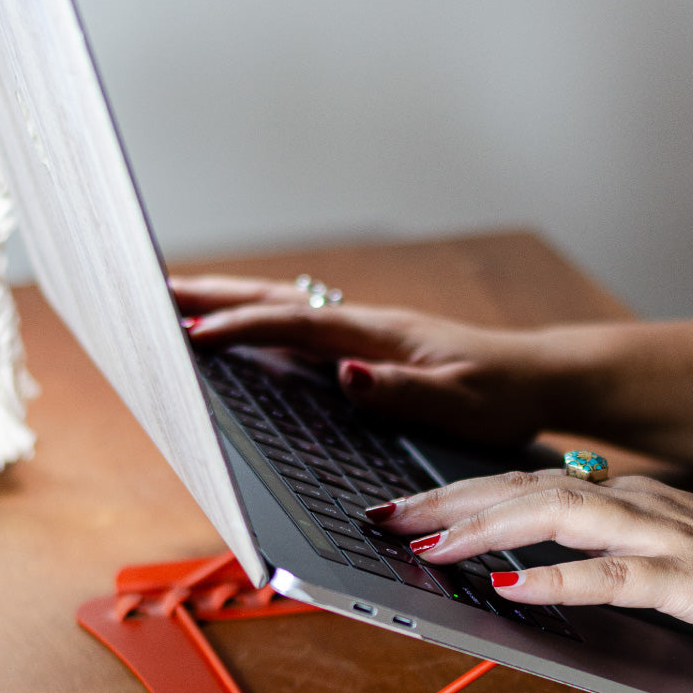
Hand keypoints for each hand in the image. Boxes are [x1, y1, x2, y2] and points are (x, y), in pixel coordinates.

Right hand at [170, 274, 572, 445]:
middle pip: (280, 300)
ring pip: (288, 306)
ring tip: (181, 301)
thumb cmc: (503, 394)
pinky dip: (265, 319)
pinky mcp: (373, 345)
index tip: (191, 329)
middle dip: (217, 295)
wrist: (538, 376)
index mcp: (381, 334)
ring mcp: (369, 331)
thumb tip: (343, 373)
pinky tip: (250, 328)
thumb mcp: (460, 403)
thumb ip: (403, 391)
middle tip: (155, 289)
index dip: (244, 325)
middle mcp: (368, 324)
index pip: (298, 324)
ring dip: (234, 301)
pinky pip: (305, 325)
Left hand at [370, 469, 692, 686]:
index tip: (404, 509)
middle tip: (388, 517)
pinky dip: (562, 582)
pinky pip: (618, 577)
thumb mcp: (661, 559)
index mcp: (627, 499)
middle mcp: (639, 505)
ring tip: (433, 546)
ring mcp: (667, 538)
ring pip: (563, 516)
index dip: (461, 494)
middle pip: (528, 488)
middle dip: (452, 502)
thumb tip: (529, 564)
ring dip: (491, 529)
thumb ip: (602, 552)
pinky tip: (514, 590)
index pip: (527, 484)